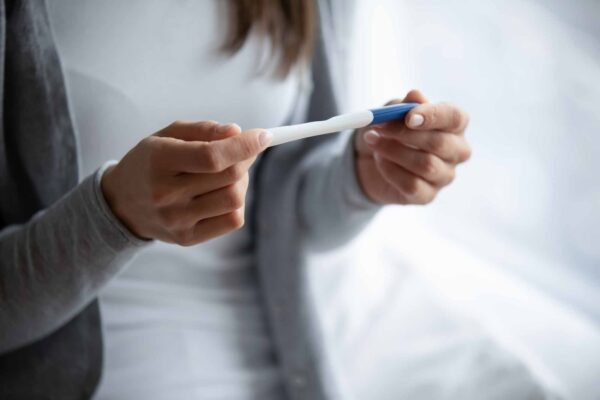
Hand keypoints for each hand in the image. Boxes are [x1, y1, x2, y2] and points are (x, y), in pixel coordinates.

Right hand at [101, 121, 271, 244]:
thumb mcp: (168, 135)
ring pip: (234, 199)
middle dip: (245, 159)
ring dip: (241, 182)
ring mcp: (177, 220)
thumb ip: (204, 130)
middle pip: (229, 177)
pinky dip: (235, 204)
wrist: (122, 203)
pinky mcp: (187, 238)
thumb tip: (238, 132)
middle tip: (241, 152)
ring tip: (227, 175)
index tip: (264, 136)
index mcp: (160, 160)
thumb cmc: (151, 161)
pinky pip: (232, 221)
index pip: (212, 156)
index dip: (244, 145)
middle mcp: (166, 194)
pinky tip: (220, 194)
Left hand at [354, 90, 470, 204]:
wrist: (369, 161)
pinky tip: (380, 161)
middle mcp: (456, 151)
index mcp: (454, 125)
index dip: (434, 116)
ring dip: (393, 151)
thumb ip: (405, 105)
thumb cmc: (390, 131)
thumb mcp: (392, 112)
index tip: (409, 116)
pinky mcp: (427, 196)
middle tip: (379, 126)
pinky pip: (412, 185)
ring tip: (373, 141)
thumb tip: (415, 95)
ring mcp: (444, 176)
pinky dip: (390, 171)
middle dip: (406, 134)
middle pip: (440, 143)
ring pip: (426, 165)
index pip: (455, 118)